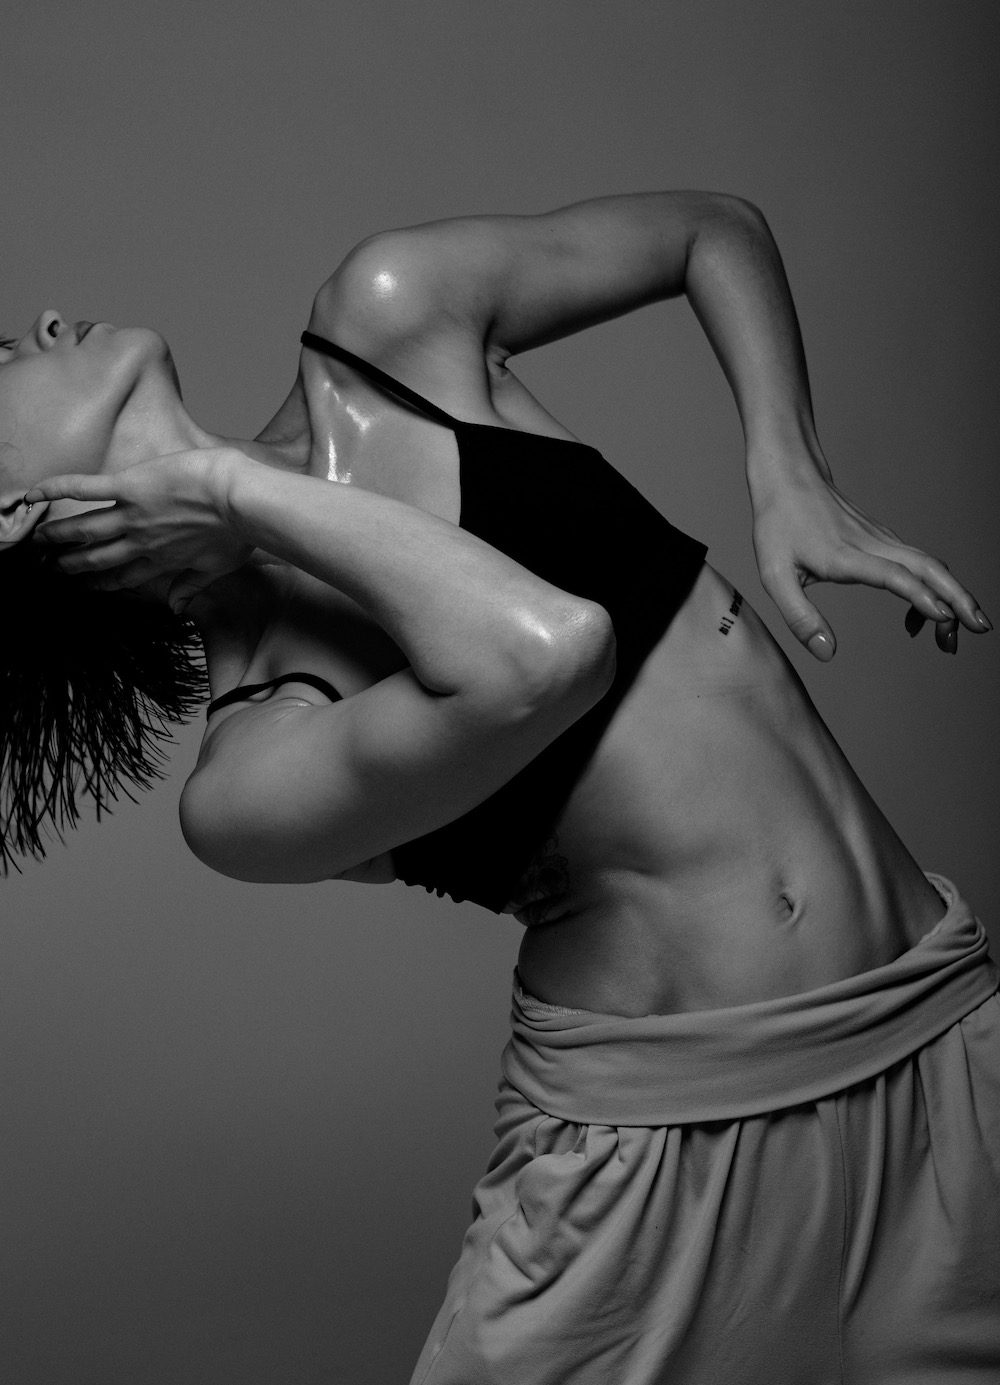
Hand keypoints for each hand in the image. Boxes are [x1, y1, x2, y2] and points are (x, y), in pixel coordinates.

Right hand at [25, 449, 253, 615]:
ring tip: (38, 541)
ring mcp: (132, 515)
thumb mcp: (218, 567)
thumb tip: (177, 610)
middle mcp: (141, 543)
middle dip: (73, 564)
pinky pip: (86, 489)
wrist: (241, 501)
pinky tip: (34, 495)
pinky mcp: (128, 487)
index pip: (125, 577)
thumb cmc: (239, 532)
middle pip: (99, 557)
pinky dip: (57, 490)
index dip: (103, 583)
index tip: (86, 587)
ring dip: (59, 535)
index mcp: (162, 561)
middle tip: (52, 567)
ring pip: (85, 528)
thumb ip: (193, 587)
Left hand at [749, 465, 990, 658]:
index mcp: (844, 556)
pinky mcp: (883, 539)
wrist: (788, 479)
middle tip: (979, 629)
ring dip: (951, 596)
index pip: (892, 575)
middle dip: (959, 598)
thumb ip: (799, 617)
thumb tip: (826, 654)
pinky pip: (918, 564)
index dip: (920, 596)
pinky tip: (920, 616)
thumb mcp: (774, 577)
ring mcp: (882, 539)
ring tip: (953, 636)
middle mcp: (871, 544)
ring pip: (930, 565)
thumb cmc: (778, 527)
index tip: (945, 618)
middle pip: (929, 567)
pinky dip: (932, 589)